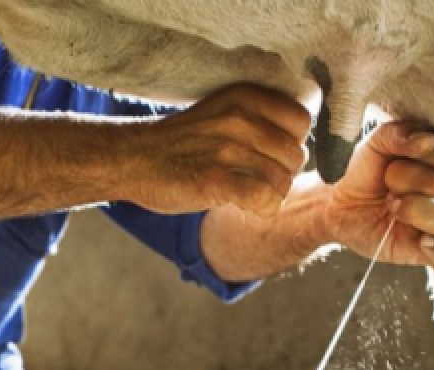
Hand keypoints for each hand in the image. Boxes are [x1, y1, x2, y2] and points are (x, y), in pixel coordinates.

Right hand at [118, 84, 311, 216]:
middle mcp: (240, 118)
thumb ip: (259, 120)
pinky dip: (261, 209)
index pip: (301, 122)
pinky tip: (241, 204)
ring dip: (268, 195)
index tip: (267, 155)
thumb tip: (300, 147)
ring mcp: (228, 148)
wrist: (132, 158)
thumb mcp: (222, 112)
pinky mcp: (216, 179)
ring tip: (242, 192)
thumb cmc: (180, 143)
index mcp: (246, 97)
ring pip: (283, 181)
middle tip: (251, 179)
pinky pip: (266, 200)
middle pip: (295, 156)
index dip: (290, 144)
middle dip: (280, 174)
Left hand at [325, 121, 433, 272]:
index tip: (397, 158)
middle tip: (387, 185)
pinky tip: (423, 242)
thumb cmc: (363, 171)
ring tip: (392, 207)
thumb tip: (427, 140)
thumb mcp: (375, 143)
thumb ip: (398, 134)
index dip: (425, 156)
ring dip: (414, 210)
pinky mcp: (427, 250)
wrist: (337, 204)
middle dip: (406, 181)